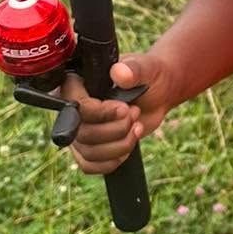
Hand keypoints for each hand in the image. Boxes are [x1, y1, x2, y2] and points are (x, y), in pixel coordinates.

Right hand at [60, 52, 174, 175]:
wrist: (159, 91)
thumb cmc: (150, 74)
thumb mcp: (146, 67)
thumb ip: (133, 69)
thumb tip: (119, 72)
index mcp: (77, 83)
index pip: (76, 107)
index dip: (102, 114)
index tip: (125, 109)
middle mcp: (73, 109)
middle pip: (83, 134)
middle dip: (116, 130)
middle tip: (135, 114)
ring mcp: (80, 129)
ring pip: (88, 153)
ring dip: (119, 146)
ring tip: (137, 127)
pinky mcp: (90, 146)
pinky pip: (90, 165)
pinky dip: (112, 161)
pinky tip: (129, 144)